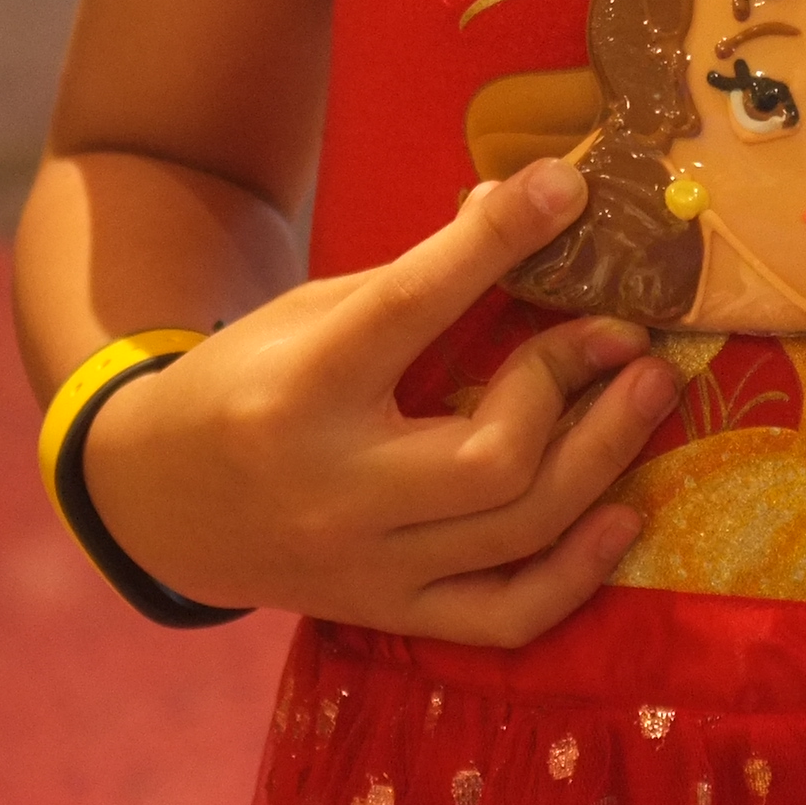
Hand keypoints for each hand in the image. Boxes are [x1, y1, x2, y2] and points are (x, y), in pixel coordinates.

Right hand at [81, 158, 682, 643]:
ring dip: (603, 455)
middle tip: (625, 335)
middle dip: (572, 385)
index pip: (412, 305)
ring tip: (648, 390)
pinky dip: (577, 572)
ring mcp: (364, 565)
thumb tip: (514, 203)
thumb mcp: (304, 314)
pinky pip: (504, 616)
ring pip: (516, 530)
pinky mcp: (386, 615)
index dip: (496, 242)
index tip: (567, 188)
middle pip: (492, 455)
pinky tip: (621, 515)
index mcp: (301, 388)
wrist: (157, 502)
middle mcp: (334, 488)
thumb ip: (409, 276)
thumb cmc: (245, 385)